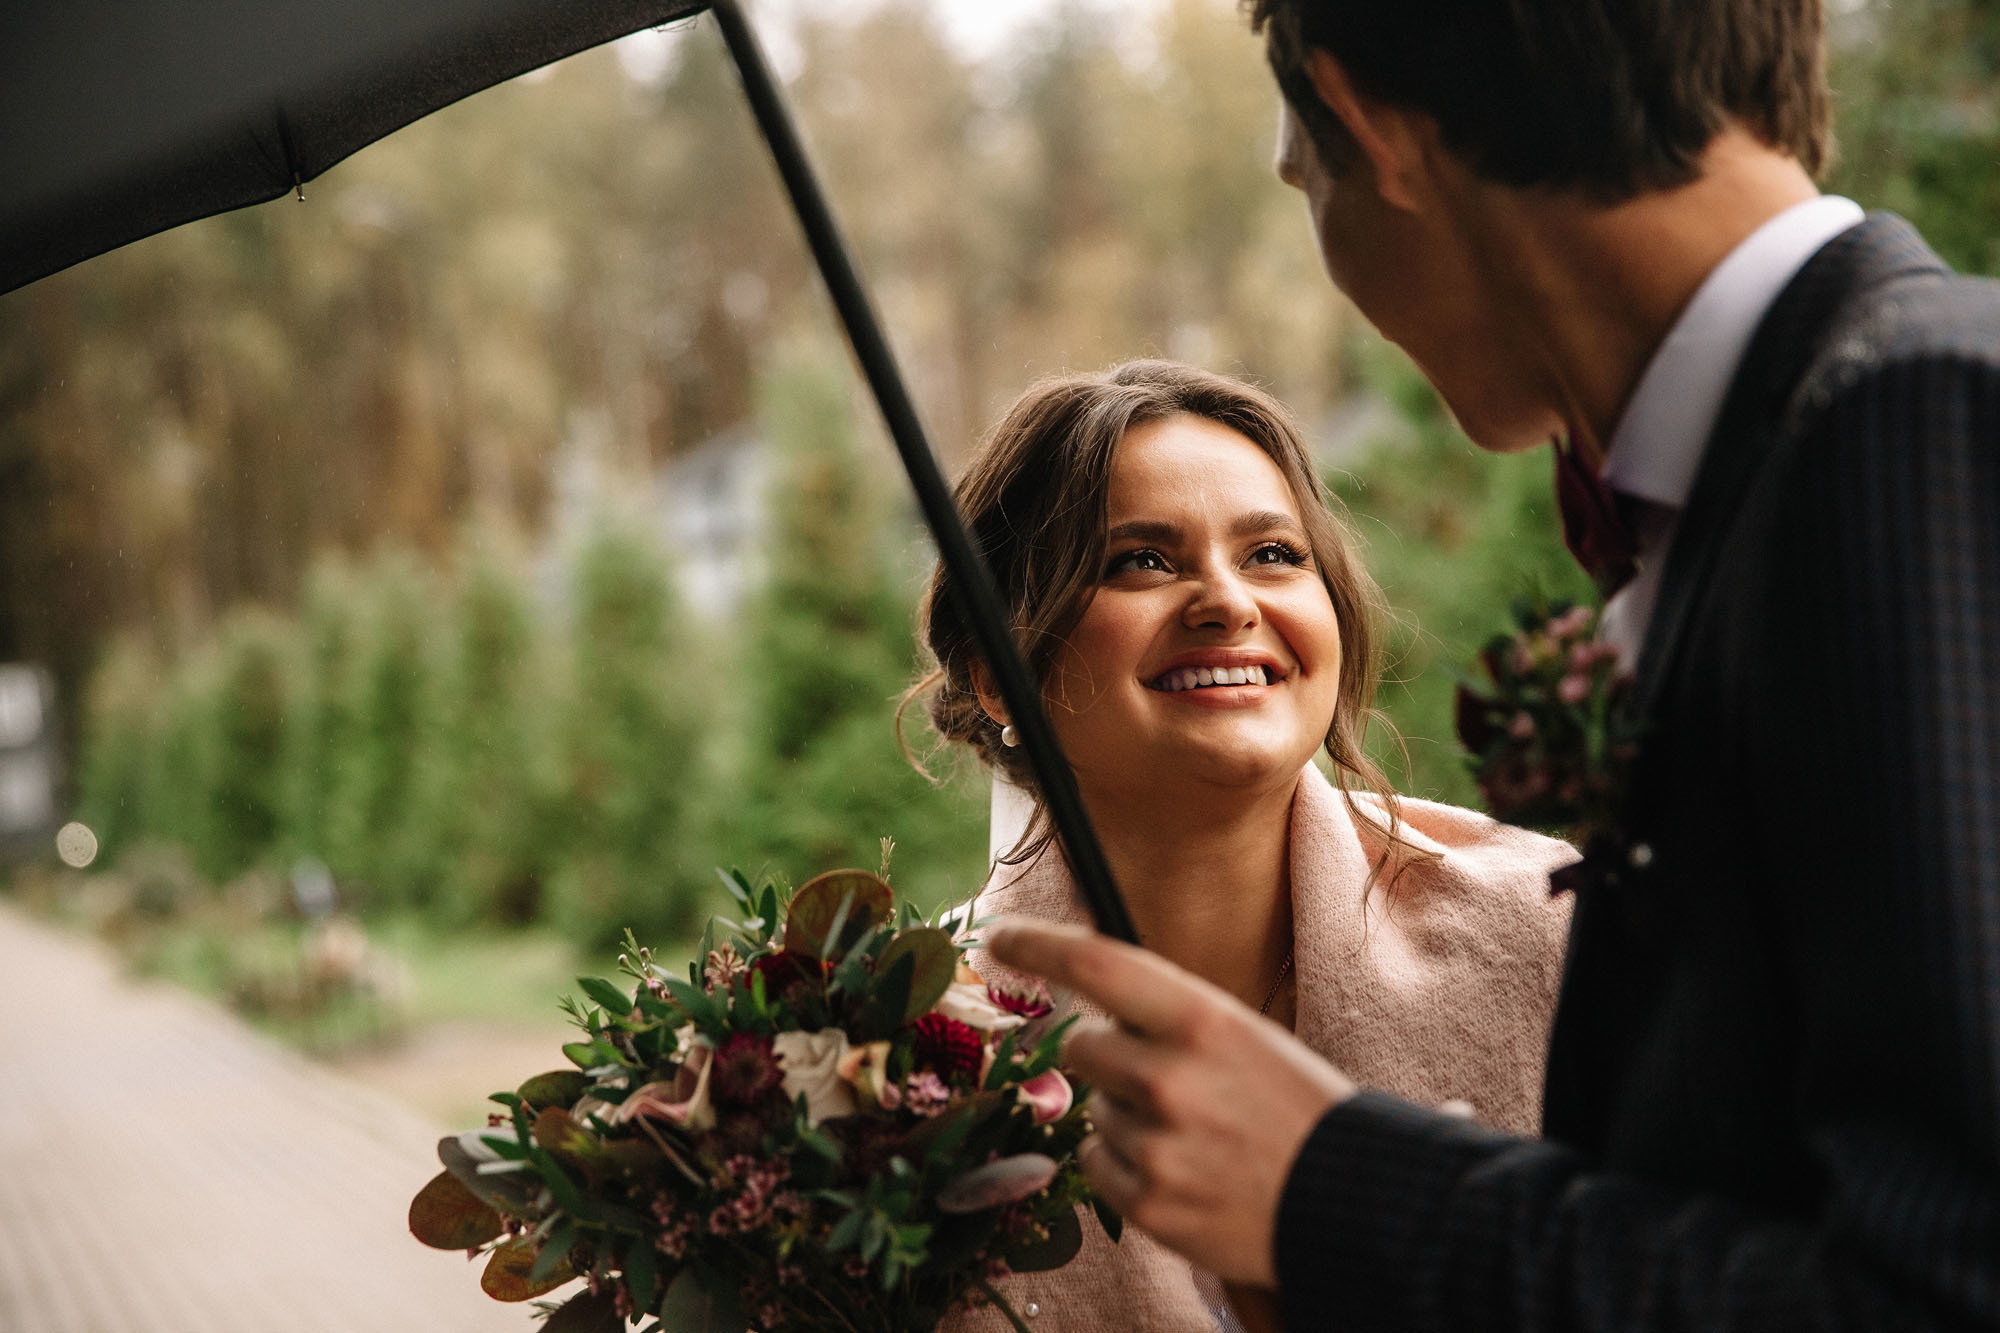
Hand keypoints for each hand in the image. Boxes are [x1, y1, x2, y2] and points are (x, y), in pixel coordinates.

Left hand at [985, 918, 1354, 1287]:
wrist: (1352, 1200)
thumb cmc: (1294, 1108)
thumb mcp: (1244, 1036)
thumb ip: (1170, 1018)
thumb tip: (1093, 1008)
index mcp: (1203, 1020)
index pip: (1097, 964)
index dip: (1039, 944)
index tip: (998, 935)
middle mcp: (1171, 1077)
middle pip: (1081, 1046)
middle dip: (1106, 1055)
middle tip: (1164, 1077)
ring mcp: (1157, 1145)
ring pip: (1095, 1109)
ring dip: (1129, 1116)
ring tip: (1198, 1134)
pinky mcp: (1149, 1205)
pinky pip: (1097, 1163)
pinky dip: (1126, 1164)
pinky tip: (1182, 1169)